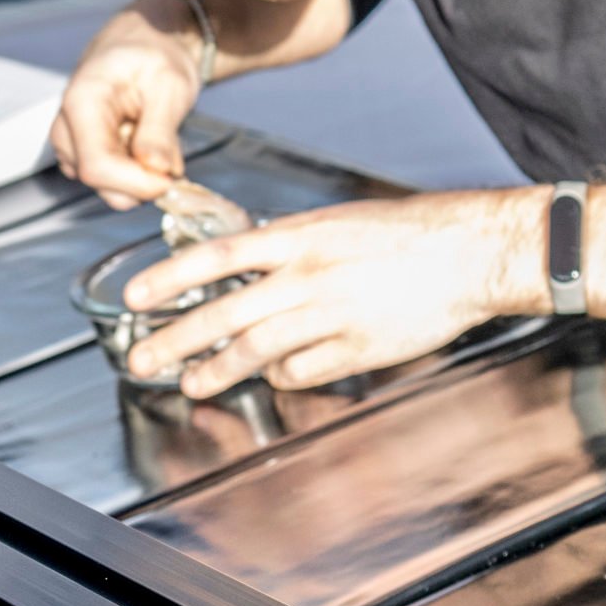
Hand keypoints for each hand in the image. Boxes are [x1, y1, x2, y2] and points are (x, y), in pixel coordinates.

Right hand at [51, 0, 206, 208]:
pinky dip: (144, 173)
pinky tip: (152, 145)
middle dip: (144, 180)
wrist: (145, 48)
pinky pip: (118, 183)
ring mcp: (75, 146)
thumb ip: (160, 129)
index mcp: (81, 104)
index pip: (97, 166)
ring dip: (146, 175)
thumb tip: (157, 169)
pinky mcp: (88, 156)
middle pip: (101, 182)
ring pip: (111, 188)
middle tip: (172, 151)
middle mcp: (68, 129)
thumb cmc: (154, 58)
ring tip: (159, 138)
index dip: (137, 183)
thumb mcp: (169, 84)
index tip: (170, 179)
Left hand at [121, 190, 536, 398]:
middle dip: (175, 340)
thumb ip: (290, 244)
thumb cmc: (410, 233)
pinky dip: (282, 376)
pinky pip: (304, 370)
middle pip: (225, 313)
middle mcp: (309, 277)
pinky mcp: (360, 349)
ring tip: (192, 383)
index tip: (135, 296)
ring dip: (218, 370)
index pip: (216, 257)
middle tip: (142, 358)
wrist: (470, 253)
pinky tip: (274, 377)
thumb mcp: (338, 222)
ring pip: (257, 350)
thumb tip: (246, 266)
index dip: (169, 278)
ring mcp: (334, 316)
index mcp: (301, 238)